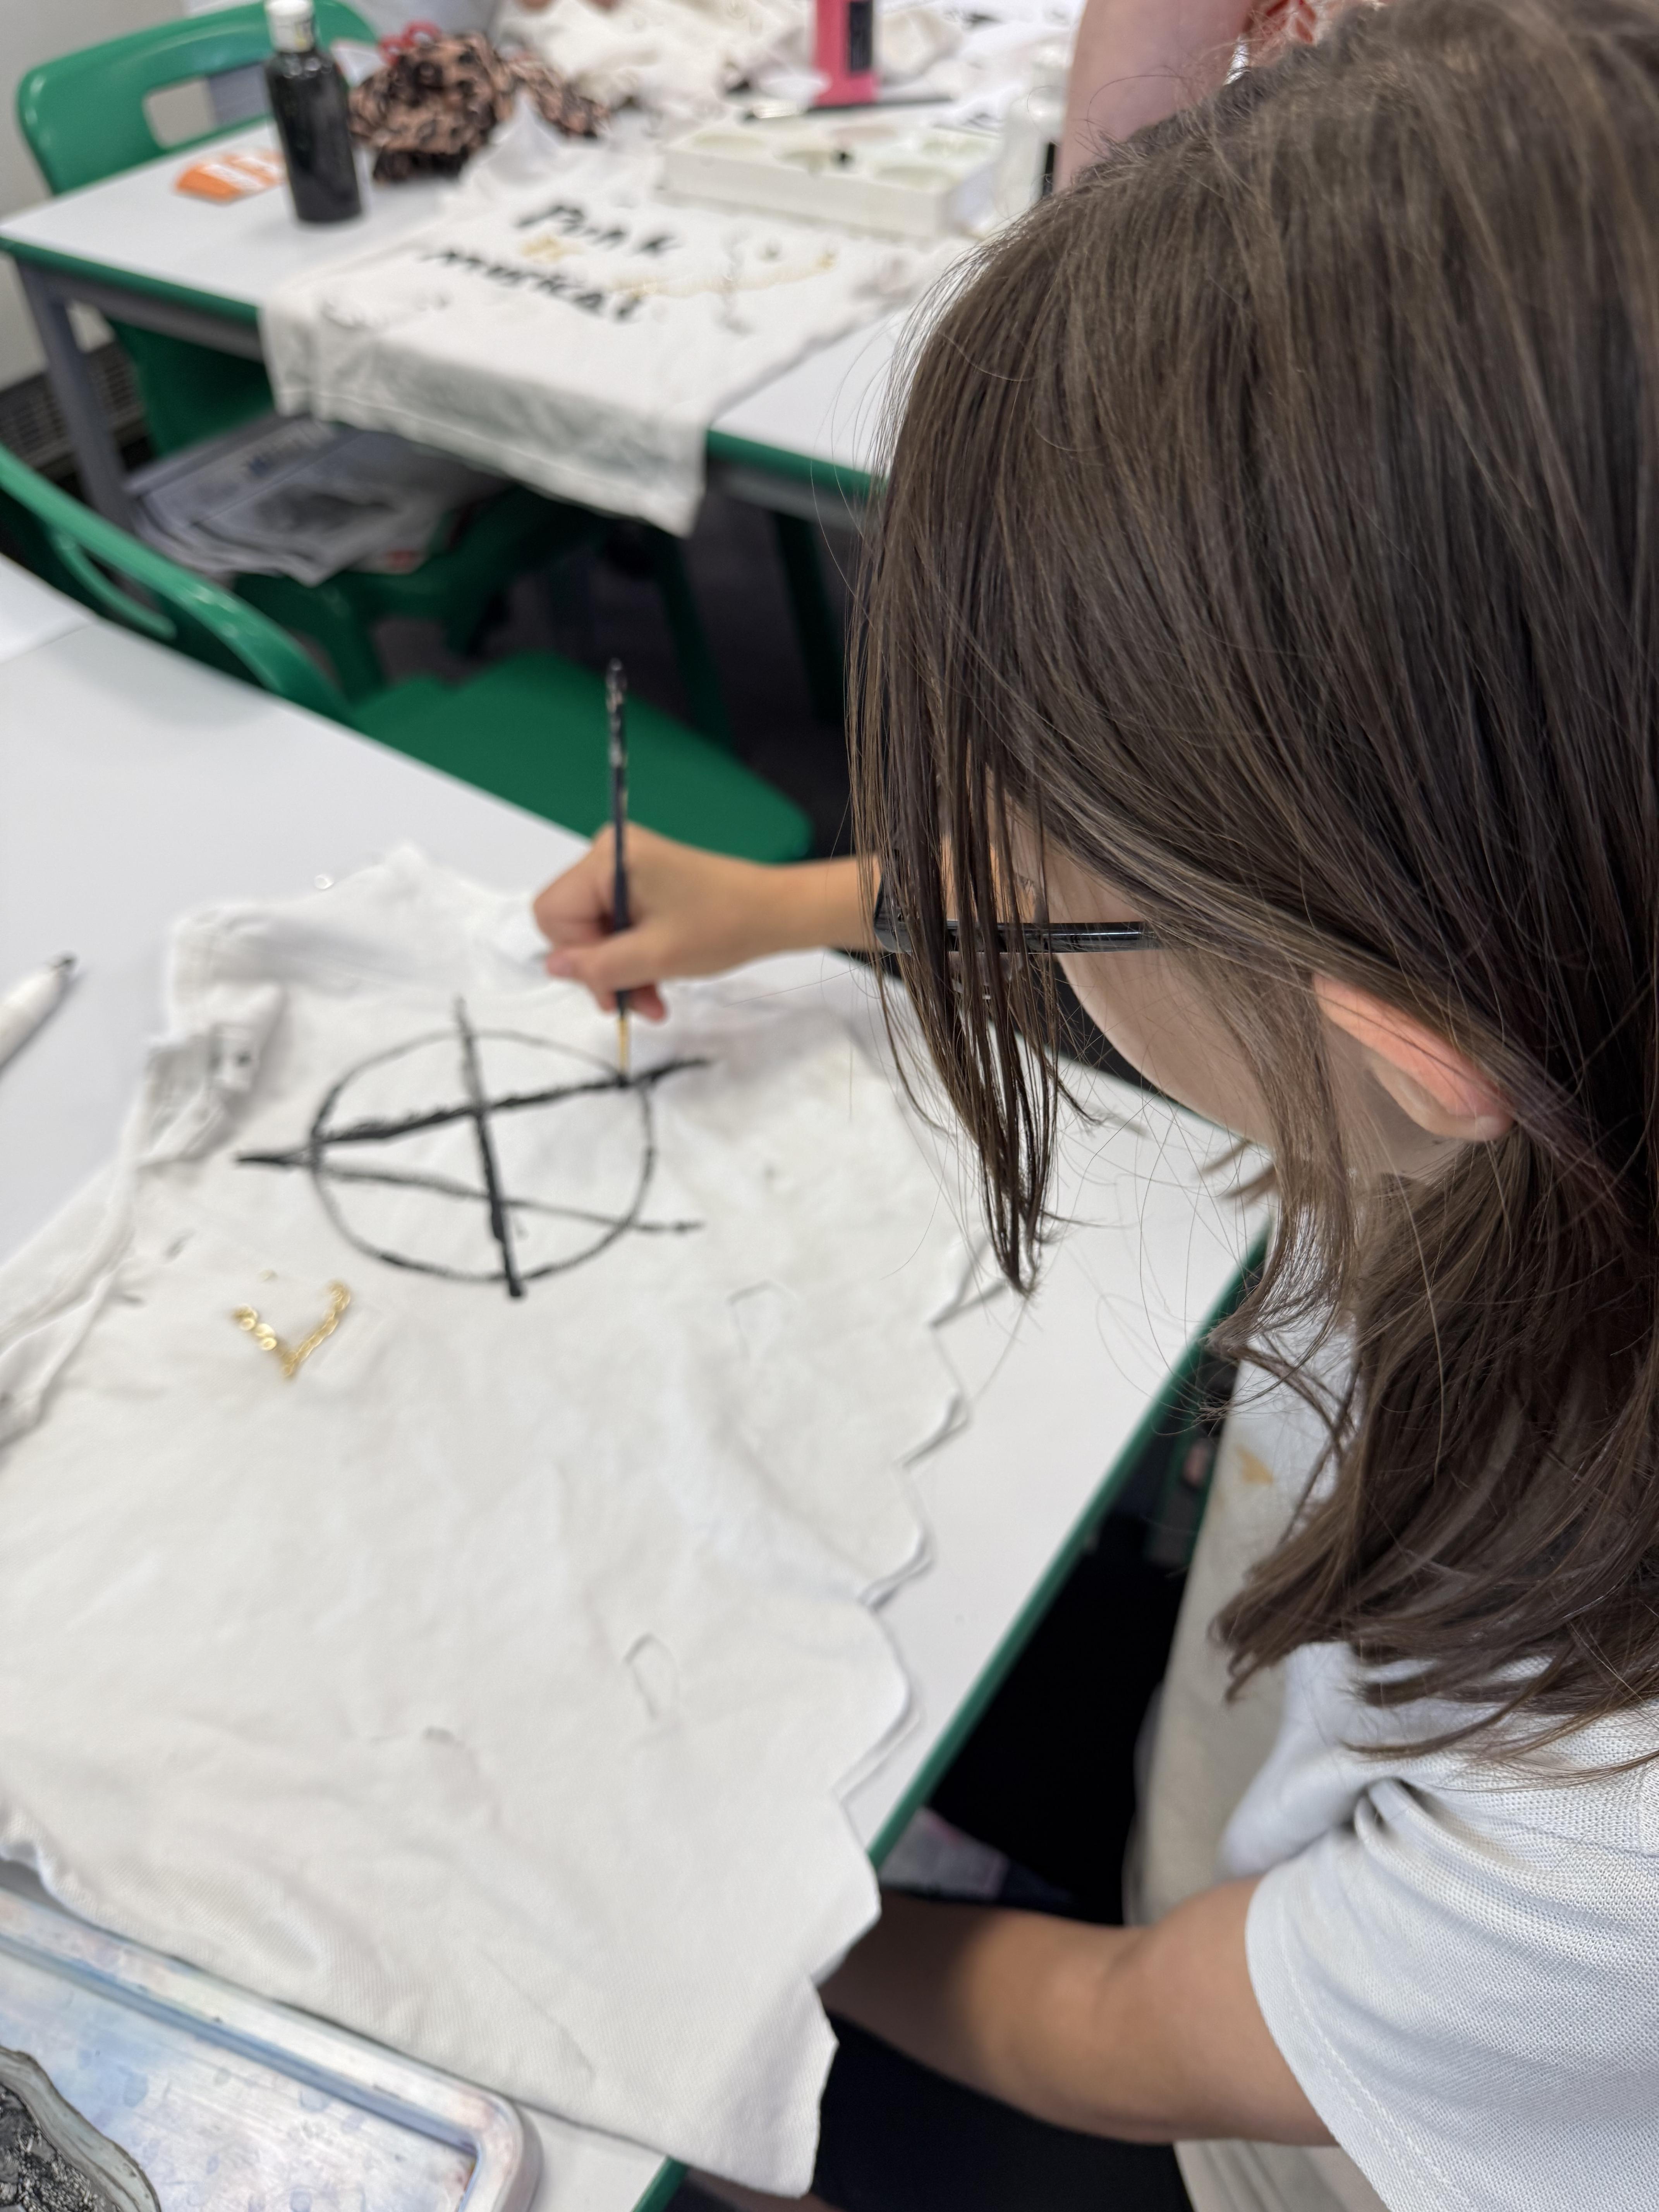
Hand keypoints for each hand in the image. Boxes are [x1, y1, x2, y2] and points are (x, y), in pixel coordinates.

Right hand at [532, 828, 865, 1019]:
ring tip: (655, 1003)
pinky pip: (619, 925)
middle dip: (603, 969)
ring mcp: (627, 867)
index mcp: (607, 858)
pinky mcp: (644, 881)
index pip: (553, 913)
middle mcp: (609, 854)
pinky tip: (657, 983)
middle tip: (635, 1006)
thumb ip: (598, 966)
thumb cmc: (721, 926)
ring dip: (621, 971)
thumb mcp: (655, 956)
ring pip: (597, 931)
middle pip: (573, 924)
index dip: (577, 956)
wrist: (775, 911)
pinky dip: (634, 957)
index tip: (613, 985)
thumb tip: (552, 967)